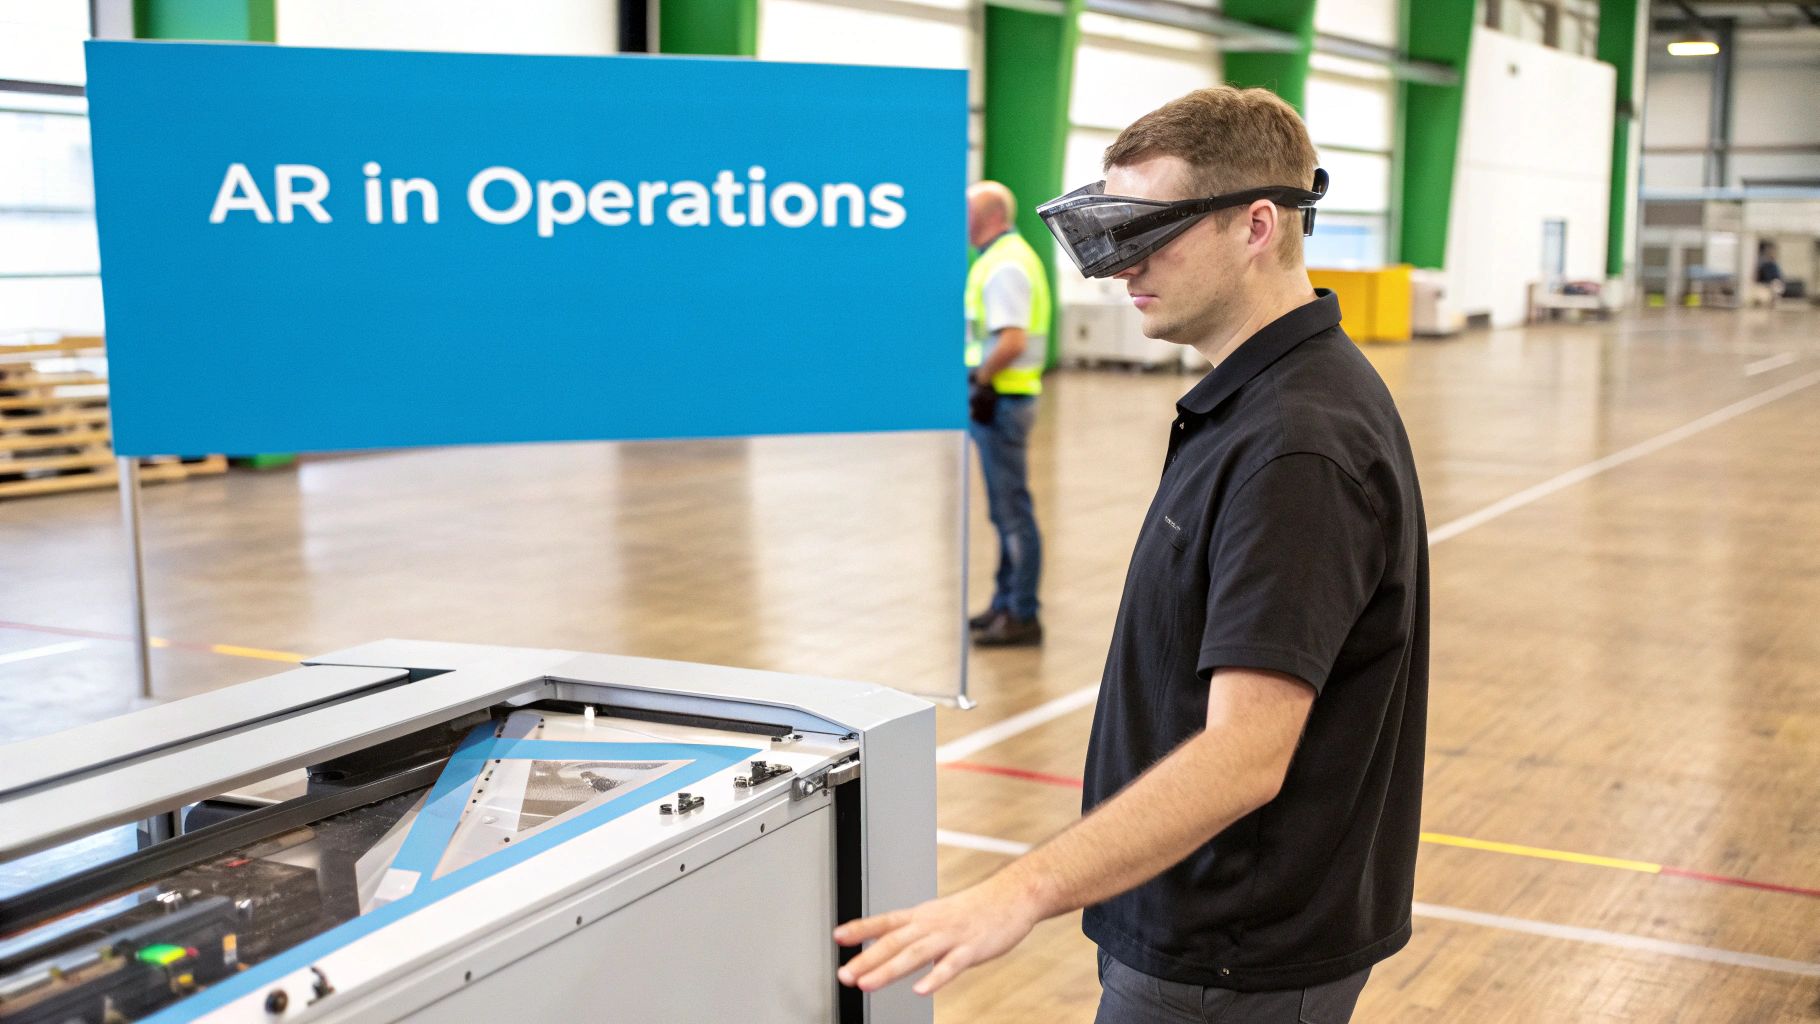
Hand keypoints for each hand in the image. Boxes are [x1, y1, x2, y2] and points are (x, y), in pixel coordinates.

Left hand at [833, 874, 1043, 995]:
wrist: (1013, 895)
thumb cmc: (977, 909)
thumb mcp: (941, 915)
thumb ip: (918, 933)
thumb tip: (894, 947)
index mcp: (923, 916)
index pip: (886, 921)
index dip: (861, 928)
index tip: (838, 937)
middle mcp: (932, 924)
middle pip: (894, 942)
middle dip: (866, 959)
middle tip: (843, 974)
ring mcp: (951, 936)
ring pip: (915, 954)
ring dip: (889, 970)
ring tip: (867, 984)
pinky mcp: (971, 949)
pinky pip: (951, 965)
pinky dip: (934, 978)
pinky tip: (920, 990)